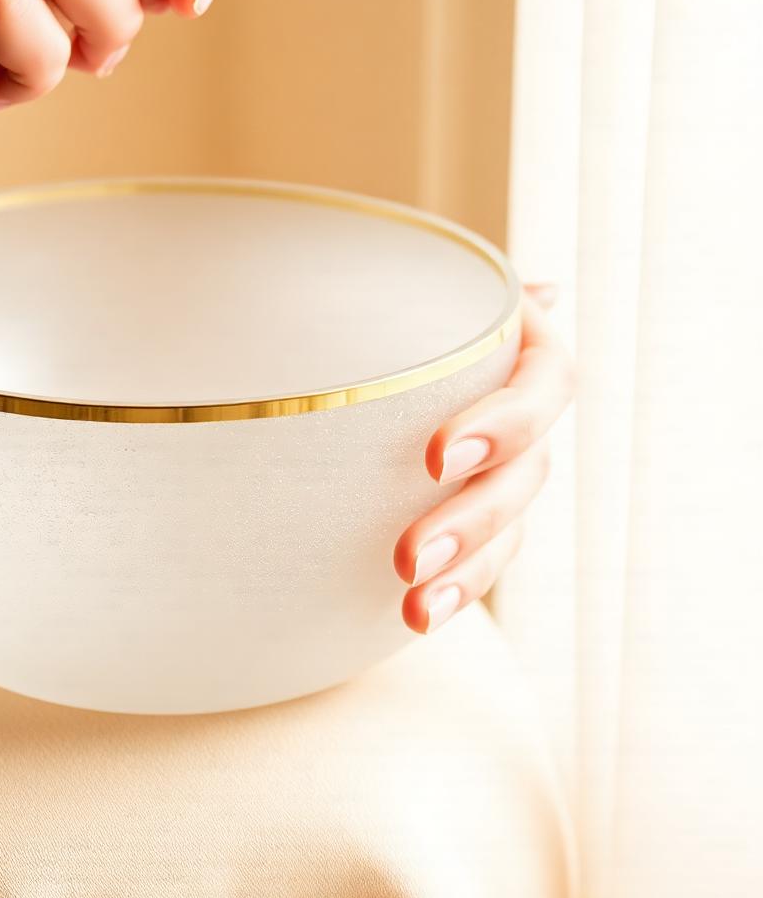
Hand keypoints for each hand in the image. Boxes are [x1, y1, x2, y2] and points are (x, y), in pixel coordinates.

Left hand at [393, 284, 574, 633]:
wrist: (355, 327)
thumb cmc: (389, 290)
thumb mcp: (416, 279)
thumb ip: (452, 288)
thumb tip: (541, 293)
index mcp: (523, 345)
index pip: (542, 386)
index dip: (500, 424)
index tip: (433, 455)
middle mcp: (523, 413)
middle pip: (522, 475)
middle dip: (468, 518)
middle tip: (405, 557)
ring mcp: (502, 471)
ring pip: (507, 529)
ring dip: (465, 572)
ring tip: (412, 607)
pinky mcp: (472, 516)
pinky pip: (481, 561)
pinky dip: (455, 590)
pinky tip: (416, 618)